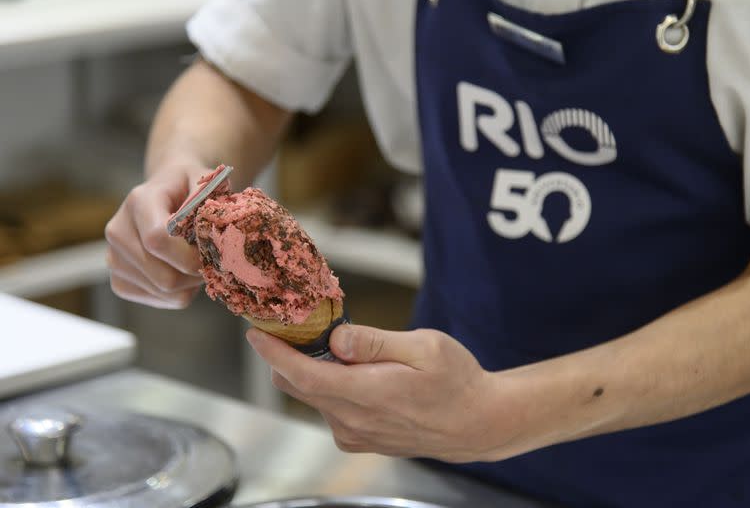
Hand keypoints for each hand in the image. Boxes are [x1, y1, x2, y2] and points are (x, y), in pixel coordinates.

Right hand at [105, 165, 208, 308]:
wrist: (166, 192)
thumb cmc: (190, 188)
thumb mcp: (205, 181)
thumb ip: (210, 203)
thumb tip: (214, 233)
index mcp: (138, 202)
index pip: (157, 240)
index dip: (190, 255)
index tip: (212, 253)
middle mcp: (118, 231)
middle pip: (163, 276)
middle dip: (195, 273)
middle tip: (211, 260)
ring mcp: (115, 259)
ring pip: (165, 292)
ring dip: (191, 283)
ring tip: (196, 260)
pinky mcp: (121, 281)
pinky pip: (162, 301)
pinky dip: (182, 292)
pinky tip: (183, 271)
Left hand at [247, 325, 501, 462]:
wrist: (477, 423)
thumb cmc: (456, 381)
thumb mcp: (424, 347)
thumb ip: (376, 343)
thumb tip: (337, 339)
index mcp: (367, 393)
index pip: (304, 375)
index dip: (274, 354)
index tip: (255, 334)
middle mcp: (353, 420)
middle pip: (299, 386)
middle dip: (285, 356)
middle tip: (288, 326)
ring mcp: (355, 434)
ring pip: (314, 397)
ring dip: (309, 370)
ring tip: (330, 344)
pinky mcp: (360, 440)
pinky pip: (330, 410)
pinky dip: (327, 388)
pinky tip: (350, 371)